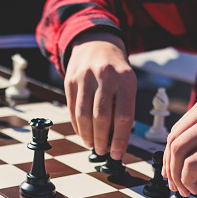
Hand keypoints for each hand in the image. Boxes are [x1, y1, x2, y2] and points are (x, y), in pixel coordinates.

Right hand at [65, 31, 135, 159]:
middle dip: (102, 139)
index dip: (120, 138)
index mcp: (125, 79)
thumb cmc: (115, 70)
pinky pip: (72, 108)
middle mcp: (104, 76)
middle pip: (101, 117)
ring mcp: (84, 77)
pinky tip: (82, 133)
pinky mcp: (70, 80)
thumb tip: (116, 139)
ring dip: (87, 135)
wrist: (95, 44)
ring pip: (83, 114)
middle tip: (103, 151)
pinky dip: (76, 125)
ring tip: (92, 144)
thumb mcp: (127, 83)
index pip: (123, 115)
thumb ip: (123, 107)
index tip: (117, 153)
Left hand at [163, 89, 196, 195]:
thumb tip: (192, 176)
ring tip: (186, 189)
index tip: (171, 172)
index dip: (169, 154)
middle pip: (173, 140)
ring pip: (178, 151)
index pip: (176, 130)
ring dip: (176, 175)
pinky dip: (187, 178)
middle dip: (169, 166)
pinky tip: (196, 187)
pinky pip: (193, 162)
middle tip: (176, 185)